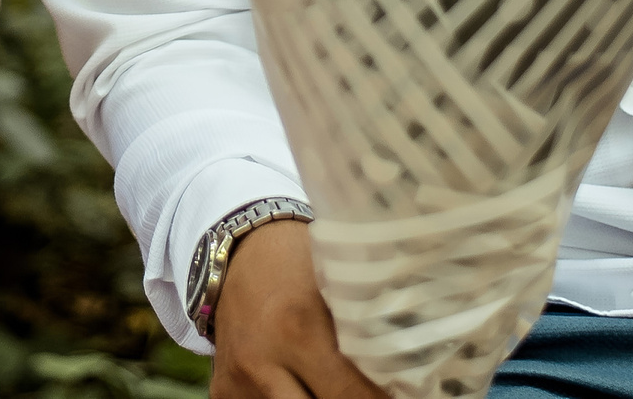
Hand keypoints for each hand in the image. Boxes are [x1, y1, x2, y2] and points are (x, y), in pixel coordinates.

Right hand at [210, 220, 386, 398]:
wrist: (238, 249)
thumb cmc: (299, 262)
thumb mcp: (337, 287)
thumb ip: (366, 333)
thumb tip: (409, 376)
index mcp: (299, 331)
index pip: (352, 395)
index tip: (401, 391)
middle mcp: (262, 362)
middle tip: (367, 392)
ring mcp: (238, 380)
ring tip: (333, 383)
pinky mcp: (223, 389)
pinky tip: (301, 383)